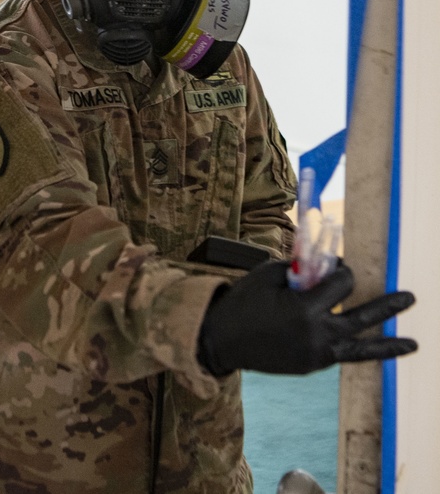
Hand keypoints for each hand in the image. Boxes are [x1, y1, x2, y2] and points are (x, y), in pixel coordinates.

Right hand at [197, 260, 416, 375]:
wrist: (220, 340)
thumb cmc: (241, 302)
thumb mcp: (266, 276)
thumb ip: (297, 270)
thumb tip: (322, 266)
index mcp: (304, 308)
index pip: (342, 284)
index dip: (342, 270)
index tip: (336, 266)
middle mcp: (316, 333)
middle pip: (362, 318)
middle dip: (388, 307)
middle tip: (410, 298)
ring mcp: (316, 353)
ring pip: (360, 348)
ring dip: (388, 345)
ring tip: (412, 344)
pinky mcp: (311, 365)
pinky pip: (341, 356)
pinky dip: (358, 351)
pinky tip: (373, 348)